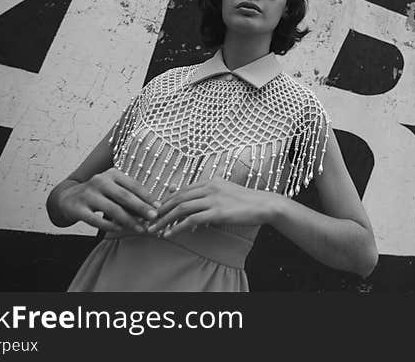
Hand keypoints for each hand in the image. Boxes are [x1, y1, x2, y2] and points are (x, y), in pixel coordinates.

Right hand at [58, 168, 157, 232]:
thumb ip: (130, 197)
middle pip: (125, 196)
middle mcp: (100, 181)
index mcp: (112, 174)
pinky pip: (96, 219)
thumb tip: (153, 209)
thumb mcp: (113, 190)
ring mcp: (88, 194)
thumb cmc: (98, 195)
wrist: (67, 198)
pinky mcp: (78, 208)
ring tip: (141, 229)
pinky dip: (110, 225)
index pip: (133, 185)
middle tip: (154, 217)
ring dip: (129, 220)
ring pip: (112, 209)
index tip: (159, 207)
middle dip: (141, 208)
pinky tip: (120, 230)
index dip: (147, 197)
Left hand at [146, 178, 278, 236]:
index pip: (182, 190)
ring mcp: (213, 199)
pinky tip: (171, 234)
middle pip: (178, 197)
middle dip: (161, 210)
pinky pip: (192, 219)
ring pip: (181, 208)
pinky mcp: (218, 211)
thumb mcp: (225, 192)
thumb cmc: (246, 201)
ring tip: (155, 229)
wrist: (264, 204)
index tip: (156, 211)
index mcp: (210, 181)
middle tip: (149, 221)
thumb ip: (207, 194)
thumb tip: (190, 199)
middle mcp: (210, 187)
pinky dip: (178, 227)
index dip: (167, 201)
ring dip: (165, 220)